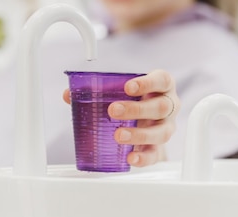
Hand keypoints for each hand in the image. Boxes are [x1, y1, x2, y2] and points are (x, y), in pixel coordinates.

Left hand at [63, 69, 178, 166]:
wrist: (146, 120)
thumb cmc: (133, 100)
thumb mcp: (120, 91)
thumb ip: (97, 90)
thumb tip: (69, 95)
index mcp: (161, 86)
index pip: (161, 80)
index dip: (147, 83)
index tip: (128, 87)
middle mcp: (168, 105)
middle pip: (160, 107)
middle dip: (136, 109)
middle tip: (113, 110)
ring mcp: (166, 127)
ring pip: (160, 132)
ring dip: (139, 134)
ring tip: (119, 135)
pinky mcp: (160, 147)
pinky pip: (156, 154)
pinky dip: (144, 157)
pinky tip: (131, 157)